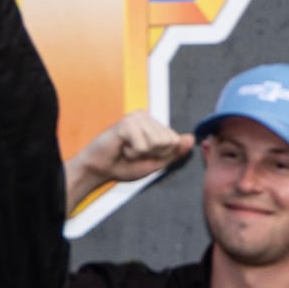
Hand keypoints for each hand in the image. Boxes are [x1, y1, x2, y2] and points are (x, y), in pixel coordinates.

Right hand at [68, 109, 190, 207]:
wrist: (98, 170)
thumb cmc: (123, 166)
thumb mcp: (155, 162)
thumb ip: (173, 152)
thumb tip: (191, 138)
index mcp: (153, 124)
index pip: (176, 140)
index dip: (162, 154)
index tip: (143, 154)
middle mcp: (145, 117)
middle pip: (169, 141)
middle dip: (153, 154)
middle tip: (133, 153)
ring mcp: (135, 118)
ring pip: (158, 142)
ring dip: (141, 153)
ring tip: (127, 150)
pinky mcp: (126, 124)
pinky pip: (144, 145)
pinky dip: (133, 153)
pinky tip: (121, 148)